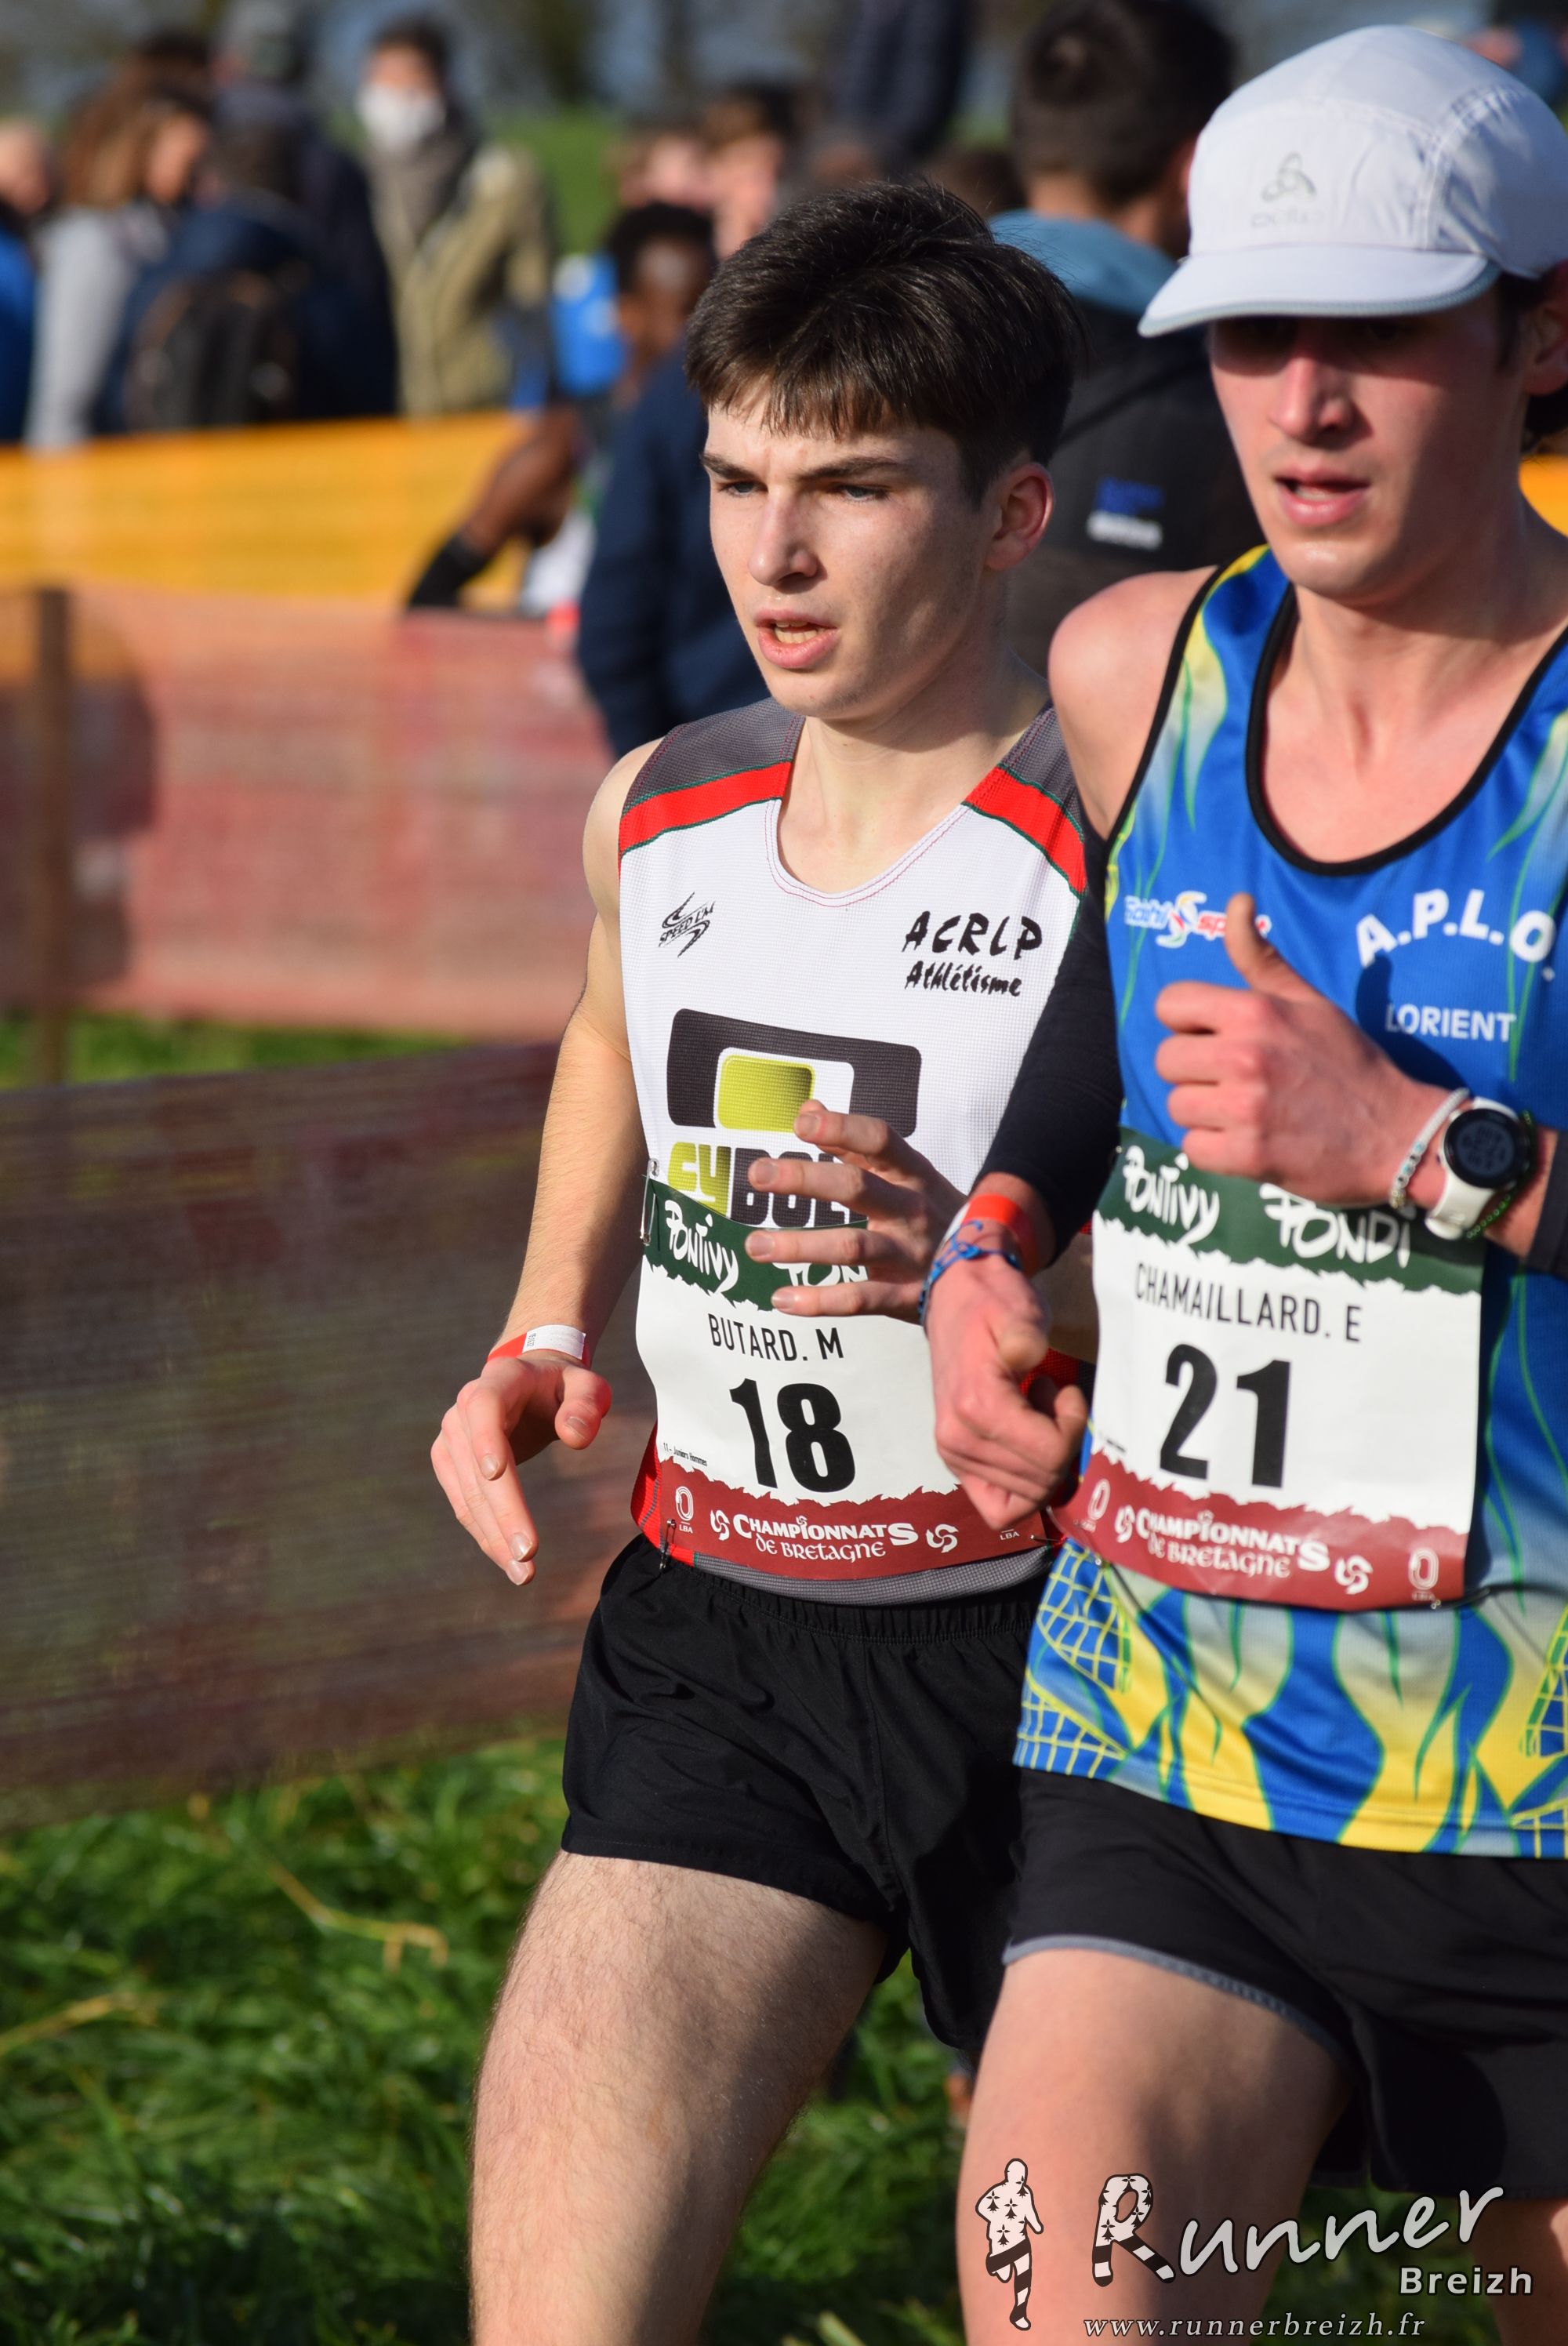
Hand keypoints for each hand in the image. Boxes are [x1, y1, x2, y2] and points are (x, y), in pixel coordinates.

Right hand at [431, 1352, 610, 1585]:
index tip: (495, 1474)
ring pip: (468, 1495)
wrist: (529, 1385)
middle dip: (502, 1513)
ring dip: (492, 1536)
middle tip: (527, 1555)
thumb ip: (587, 1405)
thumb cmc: (562, 1388)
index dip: (486, 1439)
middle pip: (477, 1466)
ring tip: (523, 1573)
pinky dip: (485, 1534)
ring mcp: (451, 1439)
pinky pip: (465, 1505)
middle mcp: (463, 1410)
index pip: (483, 1407)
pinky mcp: (449, 1464)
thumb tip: (576, 1437)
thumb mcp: (587, 1386)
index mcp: (498, 1382)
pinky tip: (508, 1561)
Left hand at [741, 1101, 962, 1318]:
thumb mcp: (909, 1174)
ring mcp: (910, 1254)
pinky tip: (781, 1299)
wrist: (993, 1271)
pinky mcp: (906, 1296)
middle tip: (757, 1175)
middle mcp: (913, 1209)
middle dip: (804, 1179)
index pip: (879, 1140)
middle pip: (856, 1187)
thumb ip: (856, 1144)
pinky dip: (818, 1301)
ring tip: (755, 1246)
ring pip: (850, 1247)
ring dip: (799, 1246)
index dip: (840, 1128)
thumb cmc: (936, 1214)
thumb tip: (809, 1109)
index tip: (799, 1124)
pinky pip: (858, 1299)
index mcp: (913, 1173)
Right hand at [928, 1251, 1088, 1527]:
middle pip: (1042, 1480)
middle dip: (1062, 1444)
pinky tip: (1028, 1449)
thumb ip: (1024, 1333)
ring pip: (1027, 1497)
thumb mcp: (1017, 1309)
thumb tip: (1028, 1358)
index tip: (1065, 1392)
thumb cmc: (992, 1304)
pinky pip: (999, 1508)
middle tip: (1050, 1401)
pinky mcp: (956, 1462)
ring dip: (1044, 1462)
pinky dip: (1025, 1490)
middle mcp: (958, 1440)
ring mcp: (954, 1455)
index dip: (1073, 1428)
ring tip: (1034, 1417)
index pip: (1049, 1455)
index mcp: (975, 1406)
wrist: (954, 1301)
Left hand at [1153, 893, 1444, 1204]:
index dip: (1186, 1022)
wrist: (1396, 1136)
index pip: (1170, 1004)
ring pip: (1177, 1106)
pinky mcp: (1247, 1155)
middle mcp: (1246, 1056)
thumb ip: (1262, 958)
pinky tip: (1247, 1141)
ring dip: (1203, 1113)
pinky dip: (1214, 1150)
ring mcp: (1245, 1108)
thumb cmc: (1349, 1064)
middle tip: (1231, 1079)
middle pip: (1166, 1059)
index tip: (1212, 1036)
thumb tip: (1236, 901)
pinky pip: (1192, 1149)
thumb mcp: (1309, 1002)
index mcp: (1256, 1012)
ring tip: (1242, 1111)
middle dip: (1193, 1071)